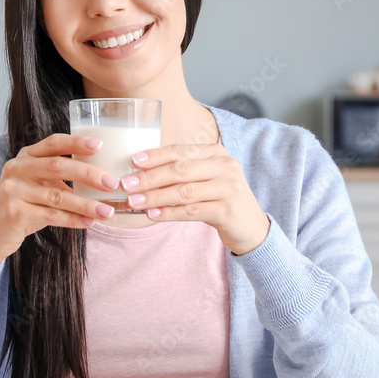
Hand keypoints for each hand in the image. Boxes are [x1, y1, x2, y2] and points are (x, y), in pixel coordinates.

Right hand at [0, 134, 120, 263]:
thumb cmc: (21, 207)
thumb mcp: (36, 185)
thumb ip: (58, 179)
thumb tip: (101, 181)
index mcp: (25, 157)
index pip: (53, 143)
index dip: (76, 142)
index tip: (100, 146)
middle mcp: (17, 169)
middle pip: (58, 166)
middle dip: (89, 174)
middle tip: (112, 183)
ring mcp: (13, 191)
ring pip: (58, 196)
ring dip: (86, 204)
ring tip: (107, 211)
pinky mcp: (14, 213)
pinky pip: (51, 216)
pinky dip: (73, 220)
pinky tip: (89, 222)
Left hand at [119, 143, 269, 255]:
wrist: (251, 226)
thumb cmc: (220, 199)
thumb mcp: (205, 179)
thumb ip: (182, 172)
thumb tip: (140, 172)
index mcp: (216, 152)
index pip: (180, 151)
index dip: (155, 156)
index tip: (132, 161)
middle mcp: (225, 166)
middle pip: (180, 170)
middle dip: (149, 178)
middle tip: (126, 185)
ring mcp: (229, 188)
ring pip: (183, 192)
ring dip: (155, 197)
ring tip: (133, 202)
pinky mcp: (228, 211)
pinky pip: (192, 211)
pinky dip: (169, 213)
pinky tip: (153, 215)